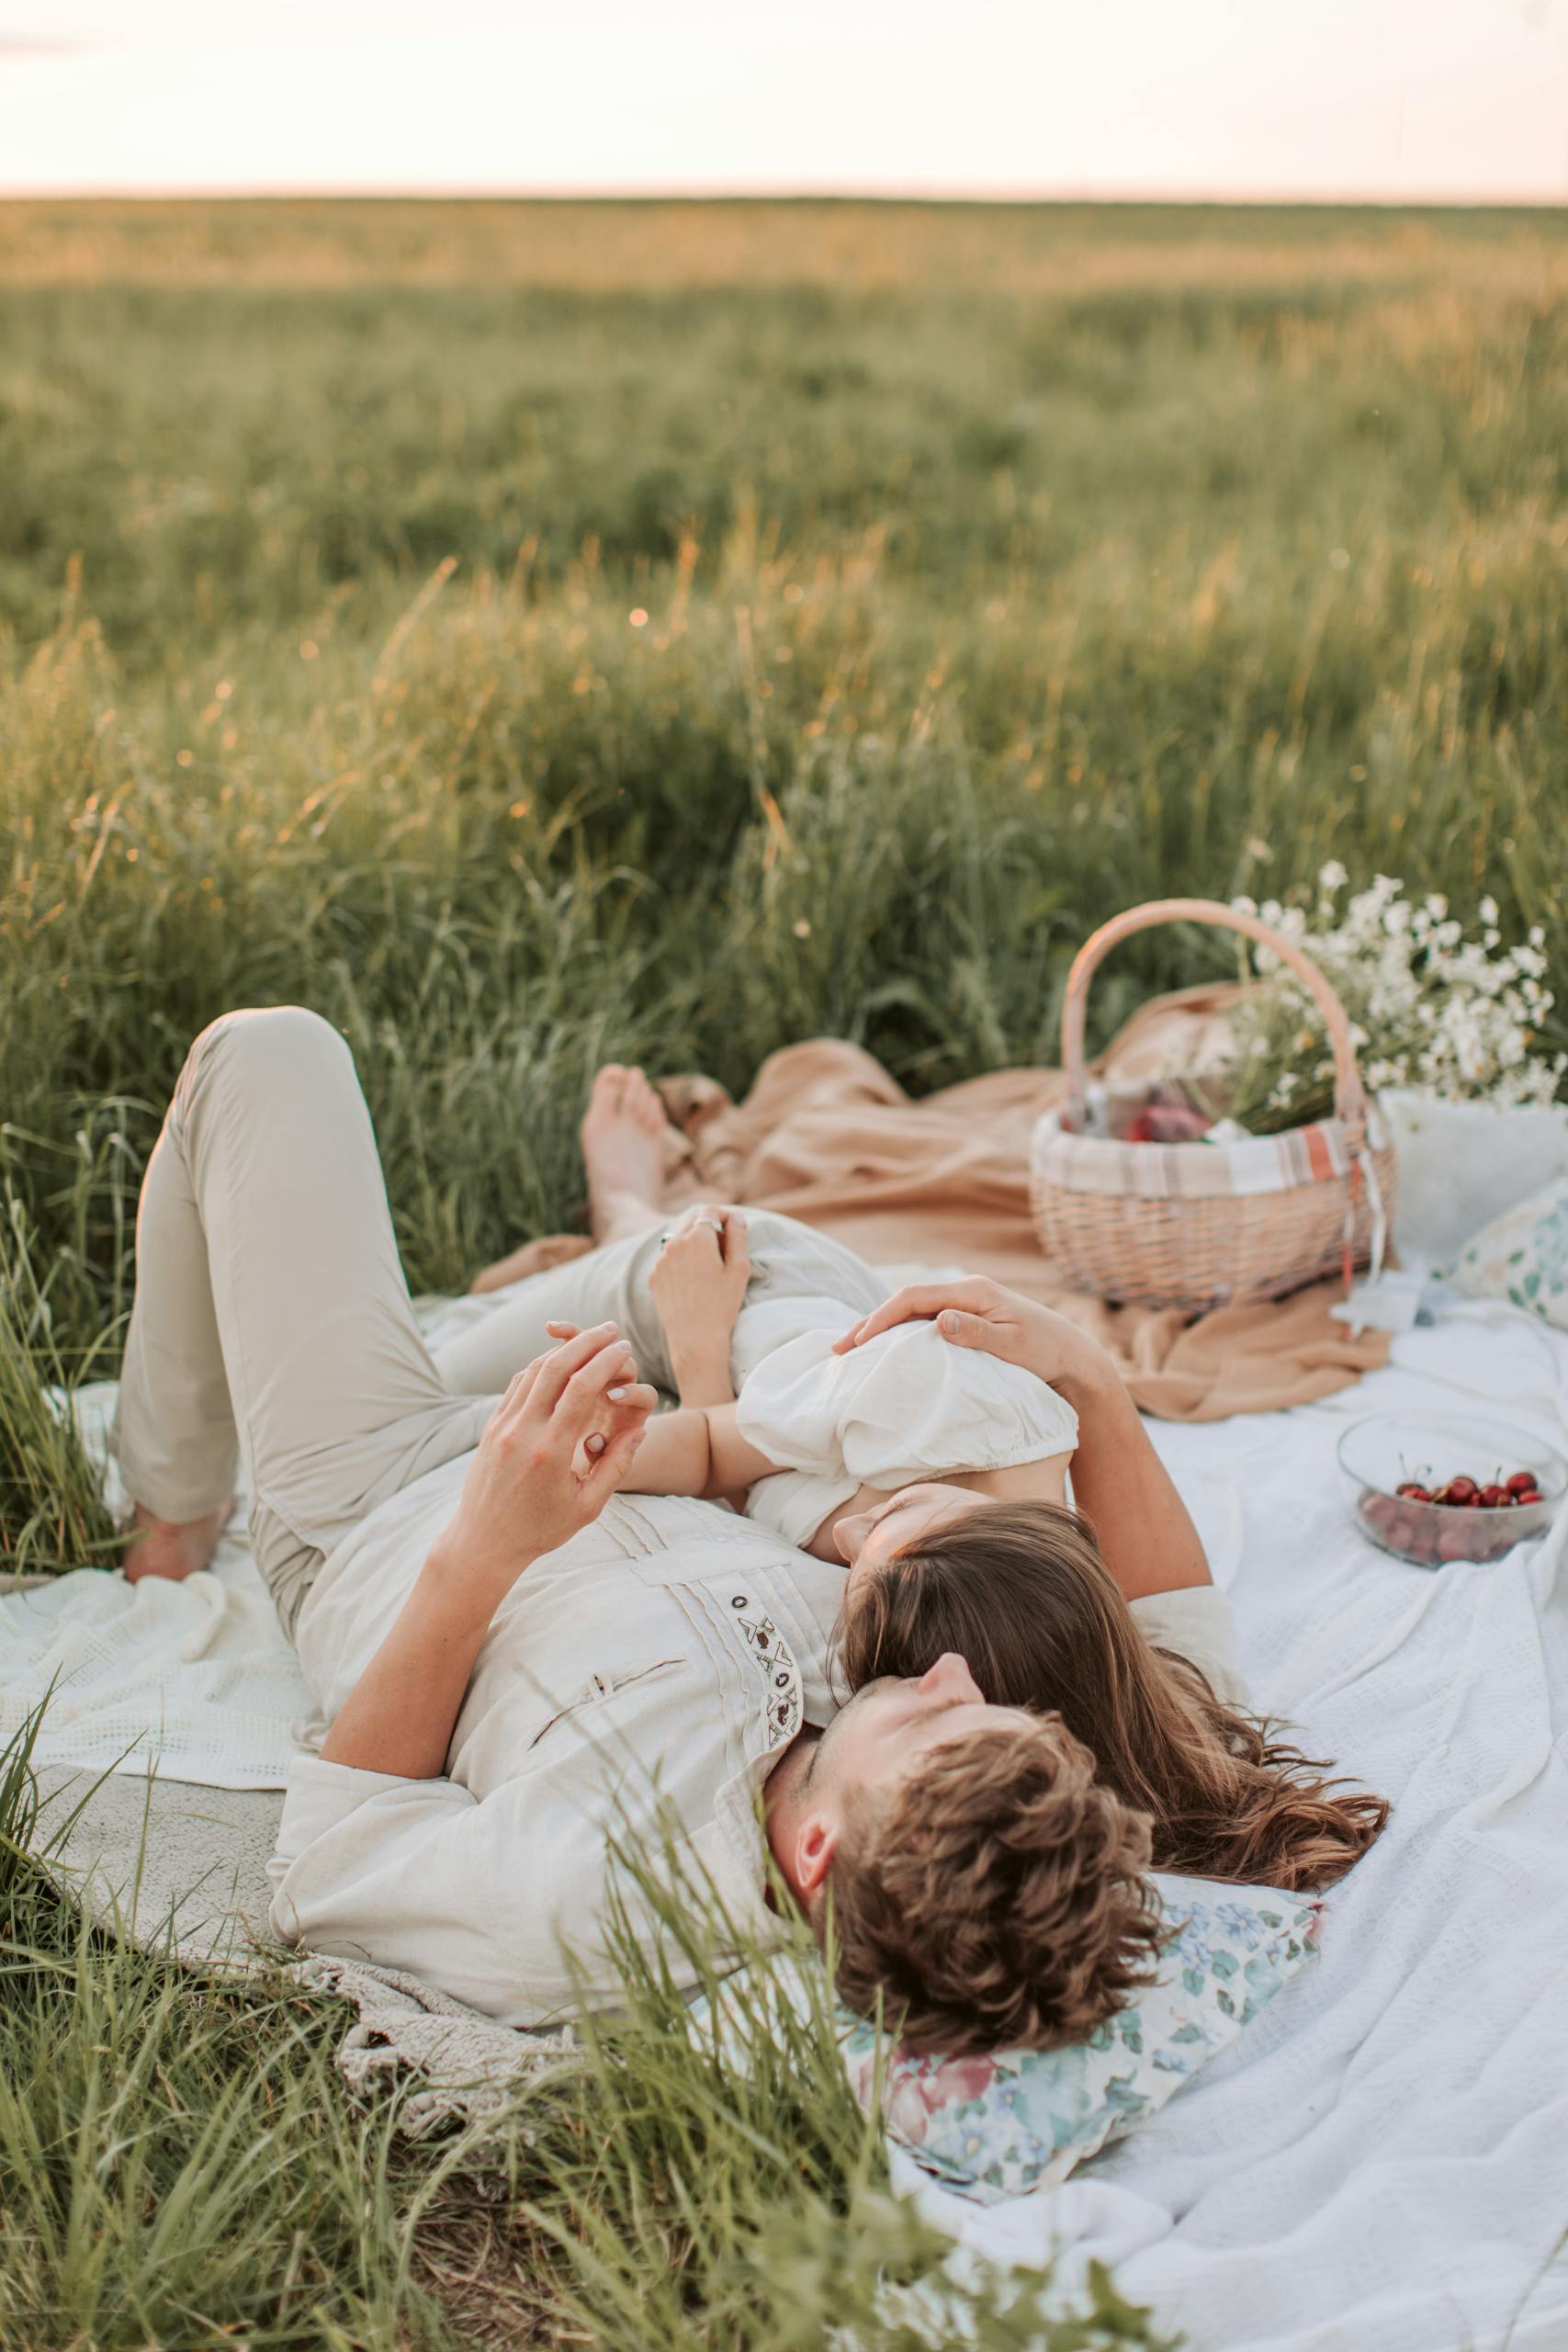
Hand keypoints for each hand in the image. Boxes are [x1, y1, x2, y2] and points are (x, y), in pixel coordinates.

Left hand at [436, 1323, 657, 1597]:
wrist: (483, 1542)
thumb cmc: (541, 1530)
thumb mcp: (588, 1507)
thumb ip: (617, 1467)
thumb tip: (641, 1431)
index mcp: (550, 1452)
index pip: (580, 1388)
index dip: (605, 1361)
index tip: (625, 1347)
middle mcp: (523, 1432)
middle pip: (555, 1367)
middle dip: (587, 1342)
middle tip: (612, 1329)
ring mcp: (502, 1426)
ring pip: (533, 1371)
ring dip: (563, 1349)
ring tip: (589, 1339)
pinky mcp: (491, 1427)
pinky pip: (517, 1385)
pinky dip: (540, 1366)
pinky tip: (559, 1361)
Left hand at [647, 1204, 750, 1369]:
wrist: (695, 1338)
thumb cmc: (722, 1304)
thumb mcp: (739, 1268)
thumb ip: (739, 1236)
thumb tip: (736, 1216)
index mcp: (697, 1238)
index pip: (710, 1211)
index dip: (725, 1216)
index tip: (735, 1228)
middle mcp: (674, 1243)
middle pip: (692, 1221)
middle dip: (709, 1227)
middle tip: (725, 1247)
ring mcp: (660, 1260)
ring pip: (678, 1239)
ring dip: (694, 1244)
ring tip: (710, 1267)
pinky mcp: (654, 1276)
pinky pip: (669, 1259)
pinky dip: (681, 1261)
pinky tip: (694, 1282)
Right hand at [832, 1276, 1113, 1397]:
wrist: (1071, 1355)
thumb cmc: (1046, 1351)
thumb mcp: (1014, 1344)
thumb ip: (977, 1332)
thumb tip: (938, 1321)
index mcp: (972, 1291)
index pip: (913, 1298)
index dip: (882, 1317)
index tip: (859, 1341)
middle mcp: (964, 1293)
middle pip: (904, 1303)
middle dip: (870, 1323)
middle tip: (839, 1349)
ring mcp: (963, 1305)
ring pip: (910, 1314)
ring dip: (880, 1330)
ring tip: (850, 1350)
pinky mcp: (965, 1320)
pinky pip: (922, 1324)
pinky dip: (898, 1336)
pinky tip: (883, 1351)